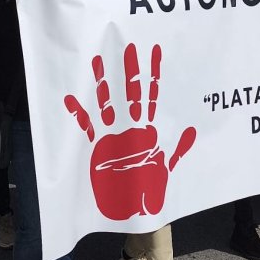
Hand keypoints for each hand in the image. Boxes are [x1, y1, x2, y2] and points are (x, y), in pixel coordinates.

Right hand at [63, 43, 195, 219]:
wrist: (131, 214)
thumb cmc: (150, 194)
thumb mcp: (166, 170)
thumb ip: (176, 150)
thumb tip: (190, 131)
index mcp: (148, 131)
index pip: (151, 97)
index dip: (153, 75)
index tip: (155, 52)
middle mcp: (130, 129)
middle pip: (130, 93)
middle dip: (129, 70)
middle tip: (128, 45)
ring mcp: (112, 136)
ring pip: (107, 104)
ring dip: (102, 84)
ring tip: (96, 60)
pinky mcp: (97, 147)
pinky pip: (87, 127)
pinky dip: (79, 113)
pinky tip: (70, 98)